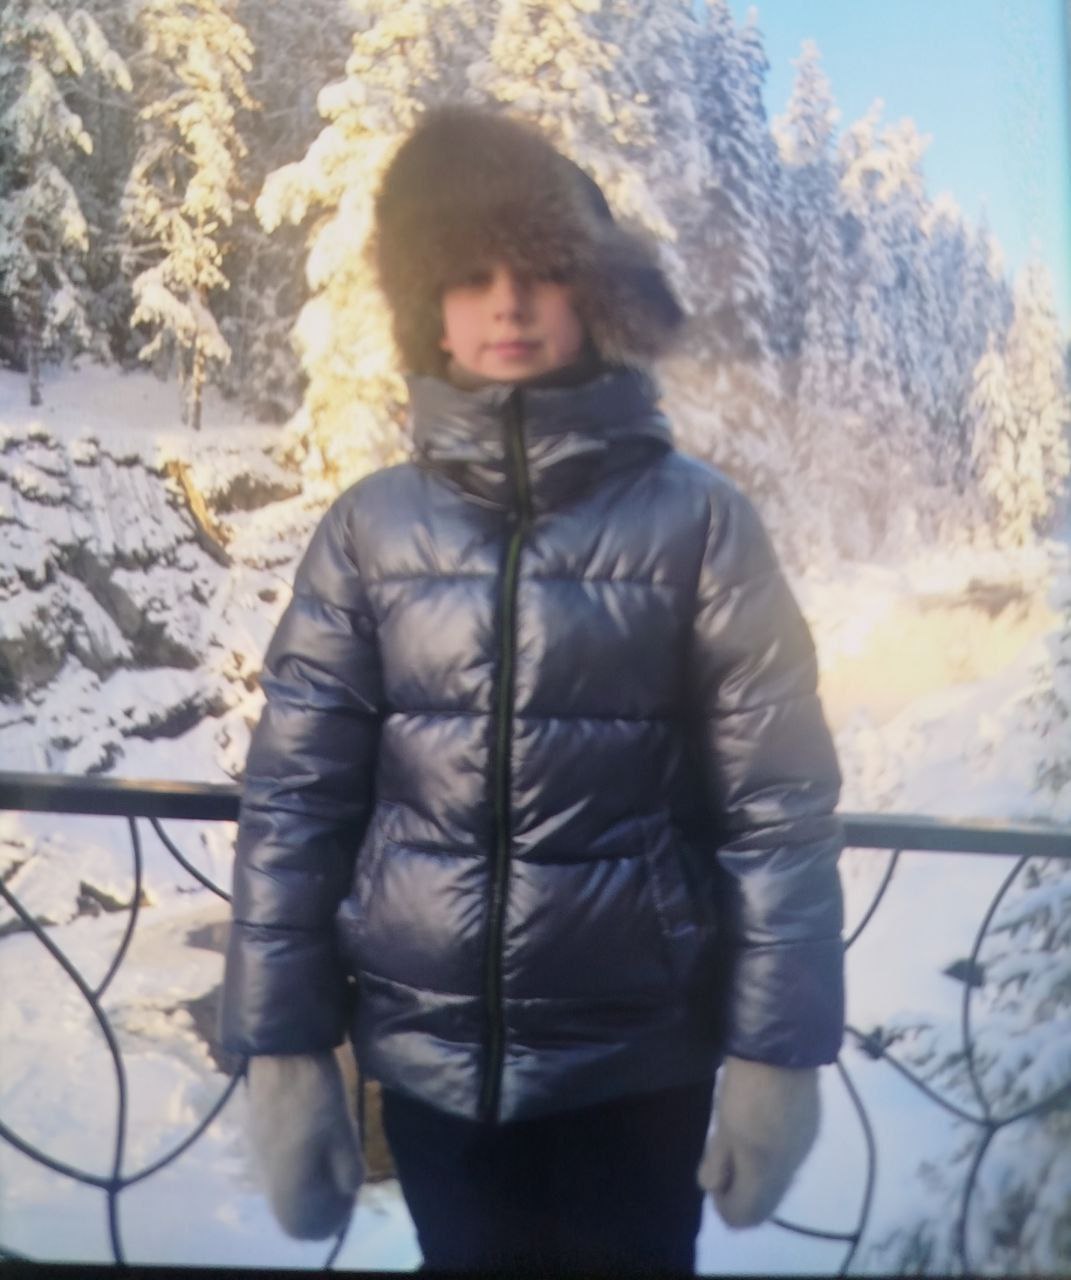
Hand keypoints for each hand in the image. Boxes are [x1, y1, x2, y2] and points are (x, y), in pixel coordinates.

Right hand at [246, 1049, 364, 1238]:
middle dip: (322, 1200)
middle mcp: (267, 1178)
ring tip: (334, 1153)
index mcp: (288, 1185)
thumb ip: (347, 1167)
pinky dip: (298, 1165)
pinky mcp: (257, 1137)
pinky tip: (315, 1138)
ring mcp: (259, 1157)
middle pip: (294, 1210)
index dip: (331, 1218)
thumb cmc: (316, 1093)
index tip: (350, 1192)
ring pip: (286, 1188)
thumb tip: (349, 1189)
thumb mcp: (343, 1130)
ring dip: (310, 1182)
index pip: (305, 1228)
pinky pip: (279, 1168)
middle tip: (346, 1174)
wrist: (282, 1052)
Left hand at [698, 1056, 818, 1228]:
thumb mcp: (723, 1122)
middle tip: (722, 1160)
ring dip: (757, 1174)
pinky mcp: (811, 1130)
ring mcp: (804, 1149)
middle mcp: (790, 1168)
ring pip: (778, 1181)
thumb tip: (713, 1188)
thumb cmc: (745, 1085)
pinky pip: (789, 1160)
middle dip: (741, 1191)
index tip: (713, 1179)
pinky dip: (772, 1157)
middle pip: (764, 1203)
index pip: (746, 1216)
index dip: (725, 1206)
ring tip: (739, 1140)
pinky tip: (761, 1127)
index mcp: (765, 1171)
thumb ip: (718, 1160)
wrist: (785, 1046)